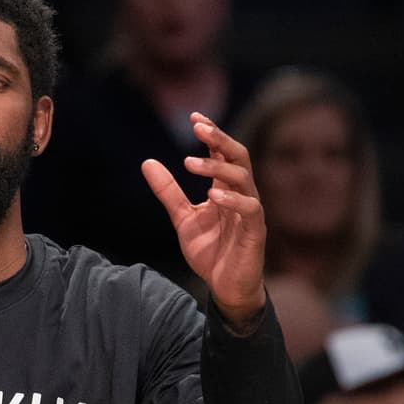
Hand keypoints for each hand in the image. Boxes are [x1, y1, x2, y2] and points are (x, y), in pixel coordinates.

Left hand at [142, 112, 266, 324]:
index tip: (194, 116)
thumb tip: (147, 162)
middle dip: (220, 139)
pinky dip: (233, 200)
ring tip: (190, 164)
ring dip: (217, 168)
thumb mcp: (182, 218)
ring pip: (244, 179)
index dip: (211, 133)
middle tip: (198, 127)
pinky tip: (213, 195)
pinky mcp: (256, 232)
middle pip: (239, 157)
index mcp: (226, 188)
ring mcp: (251, 212)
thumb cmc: (211, 251)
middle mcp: (241, 195)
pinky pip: (250, 210)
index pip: (223, 153)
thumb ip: (168, 192)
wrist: (226, 286)